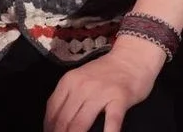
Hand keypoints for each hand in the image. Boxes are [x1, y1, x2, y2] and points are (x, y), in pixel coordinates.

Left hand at [44, 40, 164, 131]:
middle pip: (64, 120)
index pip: (52, 111)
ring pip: (80, 123)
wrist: (132, 57)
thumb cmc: (106, 71)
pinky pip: (111, 122)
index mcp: (68, 82)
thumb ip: (68, 97)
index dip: (49, 128)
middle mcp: (81, 87)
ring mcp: (101, 92)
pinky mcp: (119, 98)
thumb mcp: (79, 79)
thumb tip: (55, 122)